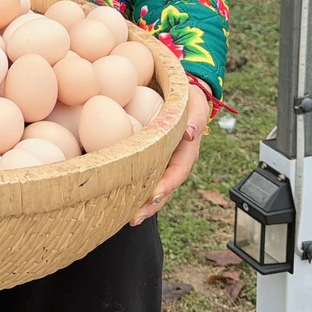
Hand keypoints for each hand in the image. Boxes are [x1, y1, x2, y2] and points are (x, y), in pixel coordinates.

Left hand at [130, 84, 210, 225]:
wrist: (181, 94)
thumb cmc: (188, 95)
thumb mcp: (194, 100)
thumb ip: (195, 115)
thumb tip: (190, 133)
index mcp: (187, 150)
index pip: (178, 171)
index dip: (167, 185)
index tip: (154, 196)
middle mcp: (175, 160)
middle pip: (165, 187)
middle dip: (151, 205)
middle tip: (133, 218)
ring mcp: (163, 161)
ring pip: (154, 186)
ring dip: (141, 203)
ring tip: (125, 217)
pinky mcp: (150, 157)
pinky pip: (143, 174)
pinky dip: (133, 187)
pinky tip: (116, 196)